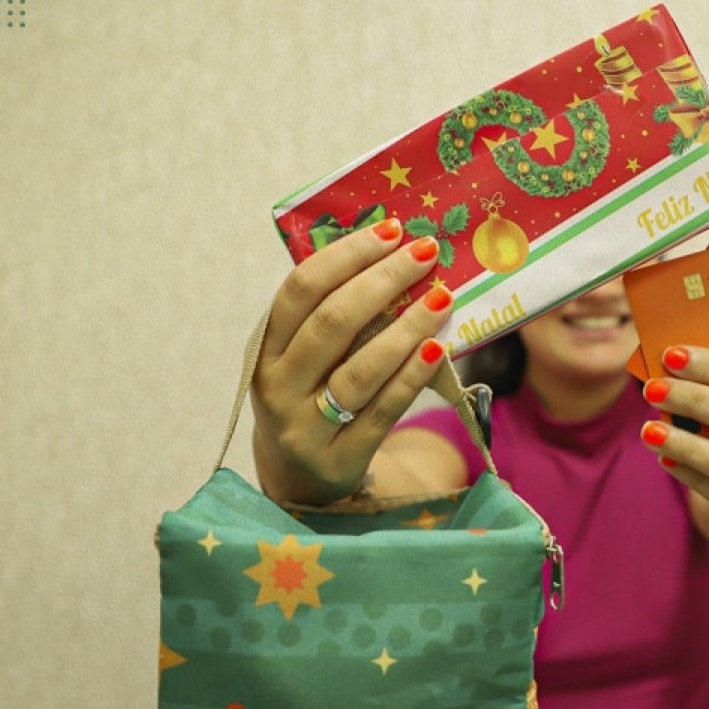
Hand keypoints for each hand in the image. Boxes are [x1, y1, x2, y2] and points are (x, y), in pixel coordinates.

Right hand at [250, 219, 452, 504]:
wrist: (299, 480)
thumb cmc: (311, 398)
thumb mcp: (301, 358)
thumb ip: (330, 314)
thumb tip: (391, 252)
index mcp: (265, 350)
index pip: (300, 290)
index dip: (346, 255)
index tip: (391, 229)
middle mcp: (277, 386)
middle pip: (332, 323)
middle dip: (384, 281)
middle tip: (426, 253)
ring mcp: (305, 427)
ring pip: (360, 369)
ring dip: (406, 327)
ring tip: (442, 296)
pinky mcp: (339, 459)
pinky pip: (384, 410)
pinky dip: (412, 376)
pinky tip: (439, 348)